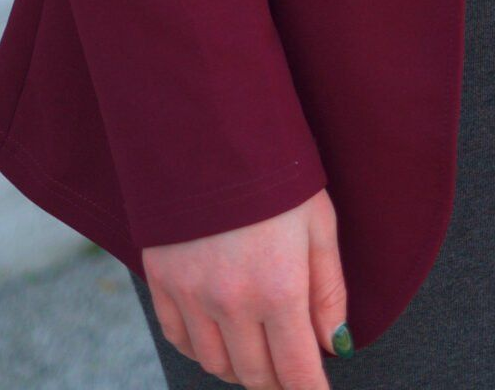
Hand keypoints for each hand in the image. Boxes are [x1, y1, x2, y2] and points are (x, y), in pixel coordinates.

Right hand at [143, 186, 351, 384]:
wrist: (209, 128)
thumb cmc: (274, 172)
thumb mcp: (318, 223)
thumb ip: (328, 290)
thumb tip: (332, 345)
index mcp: (279, 289)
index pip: (295, 371)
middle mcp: (232, 302)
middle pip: (255, 374)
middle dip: (278, 378)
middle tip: (291, 366)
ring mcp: (192, 295)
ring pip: (216, 364)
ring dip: (241, 367)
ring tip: (258, 348)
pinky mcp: (162, 282)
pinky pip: (179, 340)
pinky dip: (201, 348)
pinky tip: (219, 335)